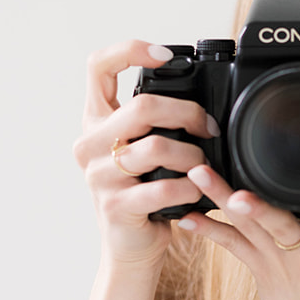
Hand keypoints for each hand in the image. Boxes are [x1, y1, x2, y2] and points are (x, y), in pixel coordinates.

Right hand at [73, 40, 216, 266]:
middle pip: (141, 106)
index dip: (130, 50)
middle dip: (187, 113)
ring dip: (193, 156)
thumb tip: (201, 102)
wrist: (131, 249)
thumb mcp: (142, 152)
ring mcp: (98, 176)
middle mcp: (90, 144)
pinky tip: (197, 193)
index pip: (97, 66)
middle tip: (209, 127)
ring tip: (204, 167)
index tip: (164, 56)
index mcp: (96, 122)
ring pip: (155, 147)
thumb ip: (154, 124)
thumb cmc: (144, 196)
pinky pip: (163, 188)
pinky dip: (190, 188)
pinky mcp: (115, 207)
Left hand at [179, 164, 299, 299]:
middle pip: (283, 223)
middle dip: (257, 204)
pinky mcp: (262, 274)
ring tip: (200, 175)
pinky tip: (187, 216)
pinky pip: (232, 246)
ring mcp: (283, 267)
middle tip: (234, 189)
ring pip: (250, 225)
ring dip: (222, 198)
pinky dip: (209, 230)